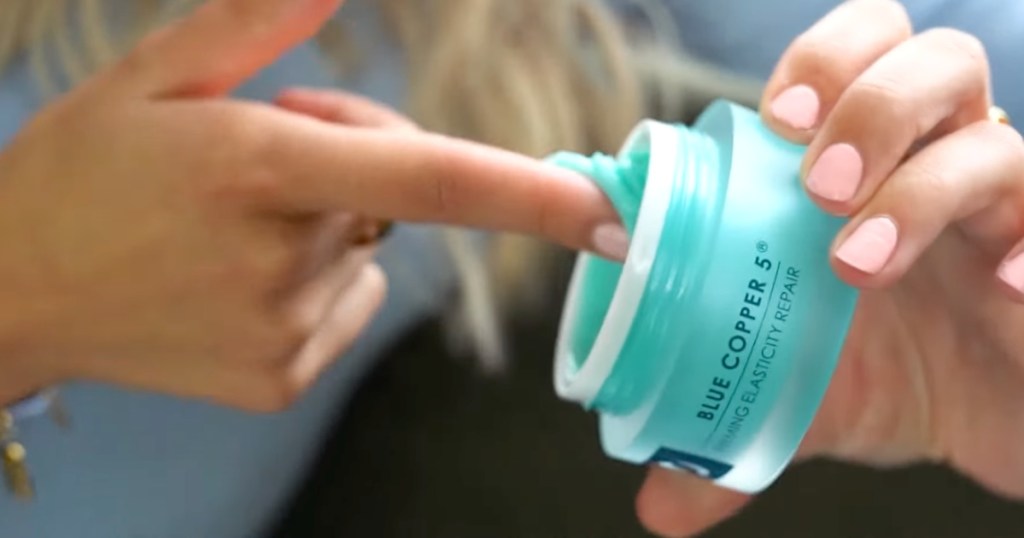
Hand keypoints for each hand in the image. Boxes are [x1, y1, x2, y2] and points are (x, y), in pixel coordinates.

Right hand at [0, 0, 618, 409]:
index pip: (424, 180)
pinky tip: (236, 278)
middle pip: (391, 195)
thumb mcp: (152, 78)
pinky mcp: (280, 379)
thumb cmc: (81, 175)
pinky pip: (345, 310)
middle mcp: (279, 258)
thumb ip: (256, 23)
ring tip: (229, 226)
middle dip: (353, 161)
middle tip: (259, 158)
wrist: (13, 292)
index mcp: (255, 169)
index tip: (607, 214)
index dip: (526, 196)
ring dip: (324, 226)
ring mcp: (282, 330)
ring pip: (365, 253)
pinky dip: (313, 284)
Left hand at [635, 0, 1023, 534]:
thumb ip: (727, 431)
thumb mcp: (801, 395)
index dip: (822, 61)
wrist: (1002, 427)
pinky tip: (1005, 290)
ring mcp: (1014, 208)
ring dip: (920, 190)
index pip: (859, 54)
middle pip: (936, 61)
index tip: (774, 119)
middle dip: (869, 106)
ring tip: (857, 264)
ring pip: (999, 139)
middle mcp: (947, 165)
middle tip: (812, 190)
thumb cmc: (899, 377)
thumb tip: (657, 509)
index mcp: (871, 166)